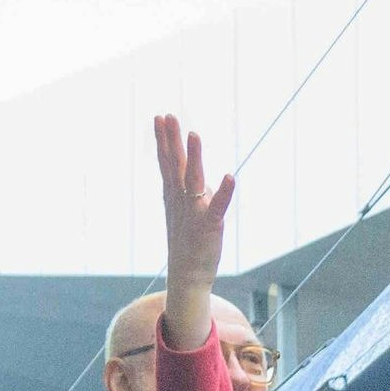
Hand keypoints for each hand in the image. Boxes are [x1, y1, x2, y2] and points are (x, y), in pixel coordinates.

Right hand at [152, 115, 234, 351]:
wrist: (187, 274)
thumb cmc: (187, 241)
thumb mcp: (185, 210)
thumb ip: (190, 189)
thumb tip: (199, 172)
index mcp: (173, 195)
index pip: (166, 162)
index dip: (163, 140)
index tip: (159, 117)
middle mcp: (180, 200)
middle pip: (174, 165)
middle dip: (171, 140)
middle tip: (167, 116)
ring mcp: (193, 212)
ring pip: (193, 180)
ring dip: (194, 157)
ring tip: (194, 134)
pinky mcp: (209, 225)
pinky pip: (218, 206)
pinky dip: (224, 192)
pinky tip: (230, 176)